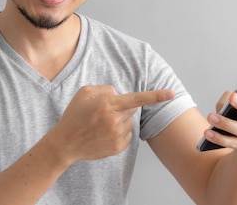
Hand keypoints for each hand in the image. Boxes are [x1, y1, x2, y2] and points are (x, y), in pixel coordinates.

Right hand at [49, 85, 173, 162]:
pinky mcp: (118, 147)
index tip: (171, 94)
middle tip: (104, 112)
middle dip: (123, 108)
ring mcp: (117, 135)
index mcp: (108, 104)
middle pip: (132, 109)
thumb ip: (105, 89)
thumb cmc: (74, 116)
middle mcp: (114, 120)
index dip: (156, 96)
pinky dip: (120, 133)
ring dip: (121, 121)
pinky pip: (128, 135)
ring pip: (130, 122)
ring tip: (101, 125)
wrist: (65, 143)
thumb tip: (119, 94)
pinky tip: (104, 134)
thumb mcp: (84, 93)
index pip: (137, 98)